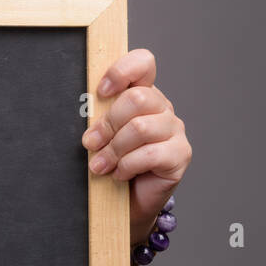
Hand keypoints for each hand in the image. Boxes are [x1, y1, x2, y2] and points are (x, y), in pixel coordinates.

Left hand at [81, 48, 191, 243]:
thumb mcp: (101, 136)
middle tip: (90, 144)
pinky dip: (128, 166)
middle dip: (107, 124)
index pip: (143, 63)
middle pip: (136, 99)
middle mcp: (162, 108)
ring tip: (100, 166)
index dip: (121, 72)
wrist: (127, 202)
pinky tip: (120, 174)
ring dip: (114, 150)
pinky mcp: (180, 155)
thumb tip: (85, 117)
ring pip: (141, 127)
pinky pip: (150, 154)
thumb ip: (98, 118)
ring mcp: (174, 130)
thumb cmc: (111, 164)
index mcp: (142, 94)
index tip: (101, 92)